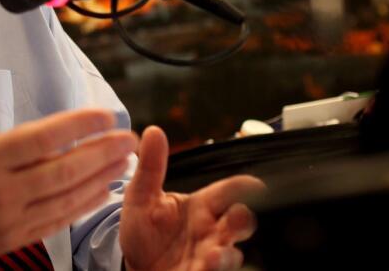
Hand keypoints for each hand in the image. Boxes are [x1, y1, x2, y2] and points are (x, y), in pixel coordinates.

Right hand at [0, 52, 137, 266]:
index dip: (77, 126)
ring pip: (64, 197)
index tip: (103, 115)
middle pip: (62, 170)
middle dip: (101, 152)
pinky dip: (82, 206)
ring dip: (100, 178)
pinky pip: (56, 221)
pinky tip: (100, 190)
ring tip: (124, 161)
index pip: (40, 139)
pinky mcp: (12, 238)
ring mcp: (8, 219)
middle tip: (127, 138)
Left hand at [120, 126, 264, 270]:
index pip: (230, 191)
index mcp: (202, 206)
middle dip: (244, 221)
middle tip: (239, 217)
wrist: (133, 266)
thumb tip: (153, 131)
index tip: (255, 185)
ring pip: (231, 256)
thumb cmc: (144, 230)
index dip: (245, 187)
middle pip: (241, 222)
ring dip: (226, 256)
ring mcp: (209, 256)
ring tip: (214, 255)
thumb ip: (150, 167)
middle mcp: (212, 231)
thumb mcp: (141, 196)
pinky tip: (204, 268)